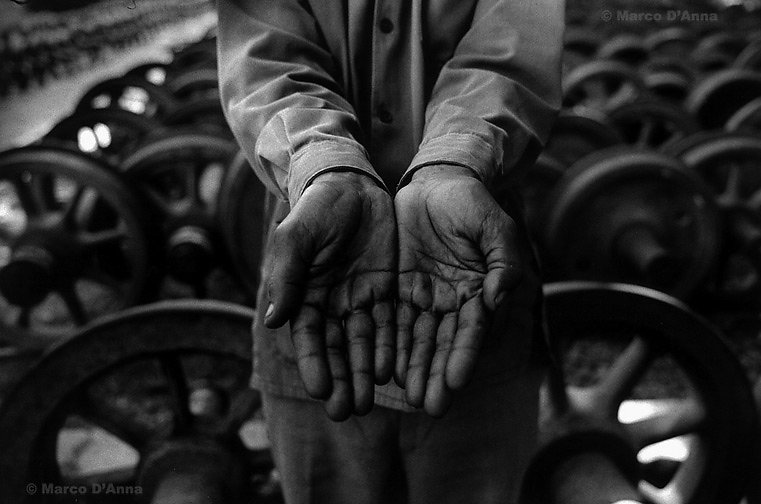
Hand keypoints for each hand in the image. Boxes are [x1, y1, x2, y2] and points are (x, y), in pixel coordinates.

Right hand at [264, 171, 395, 419]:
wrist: (351, 184)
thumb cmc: (316, 210)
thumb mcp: (297, 238)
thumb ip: (287, 277)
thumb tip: (272, 320)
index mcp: (304, 295)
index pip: (308, 338)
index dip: (314, 364)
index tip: (322, 391)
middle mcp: (331, 304)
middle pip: (336, 349)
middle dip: (342, 380)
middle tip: (348, 411)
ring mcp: (359, 299)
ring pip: (363, 344)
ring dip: (365, 373)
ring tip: (369, 402)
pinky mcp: (386, 290)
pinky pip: (389, 324)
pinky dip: (389, 348)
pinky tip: (392, 371)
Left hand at [395, 165, 522, 415]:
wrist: (435, 182)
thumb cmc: (471, 203)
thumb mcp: (493, 226)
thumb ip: (502, 260)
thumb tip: (498, 296)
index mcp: (479, 292)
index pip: (471, 330)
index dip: (463, 356)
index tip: (455, 383)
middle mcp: (452, 302)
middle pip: (443, 344)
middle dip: (436, 375)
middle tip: (428, 405)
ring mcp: (424, 297)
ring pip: (416, 339)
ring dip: (413, 369)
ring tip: (406, 397)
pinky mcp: (397, 289)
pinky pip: (391, 320)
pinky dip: (389, 345)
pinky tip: (383, 369)